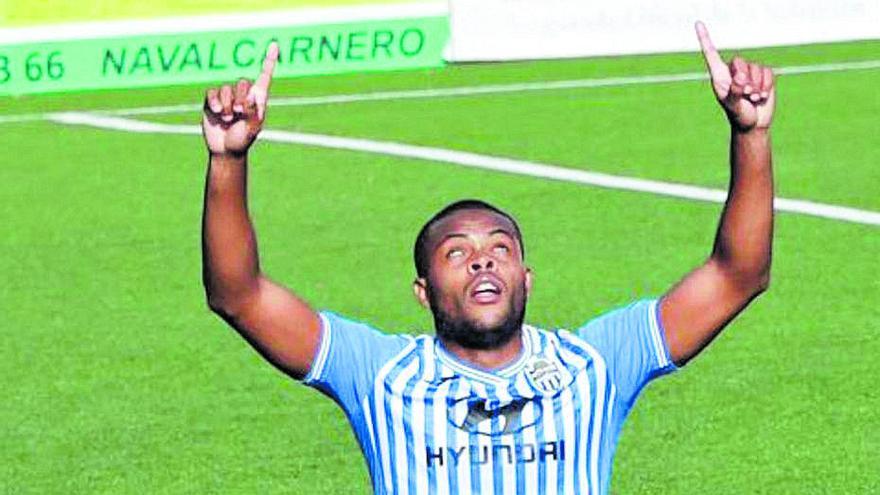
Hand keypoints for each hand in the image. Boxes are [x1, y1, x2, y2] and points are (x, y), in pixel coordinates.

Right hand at [202, 42, 278, 156]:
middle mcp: (243, 95)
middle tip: (239, 114)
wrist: (225, 150)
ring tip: (228, 119)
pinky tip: (218, 112)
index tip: (274, 45)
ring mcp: (227, 97)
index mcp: (257, 99)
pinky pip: (212, 93)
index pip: (264, 76)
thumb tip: (252, 96)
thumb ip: (253, 112)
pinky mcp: (212, 101)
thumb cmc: (242, 140)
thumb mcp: (252, 129)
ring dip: (227, 105)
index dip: (269, 60)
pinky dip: (215, 102)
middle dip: (240, 99)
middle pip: (242, 83)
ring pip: (226, 89)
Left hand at [696, 22, 774, 131]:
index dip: (705, 38)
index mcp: (719, 77)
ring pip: (756, 68)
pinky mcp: (763, 76)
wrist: (754, 124)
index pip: (711, 54)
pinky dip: (767, 86)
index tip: (697, 23)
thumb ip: (735, 92)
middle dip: (745, 79)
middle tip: (745, 94)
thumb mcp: (734, 106)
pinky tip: (762, 96)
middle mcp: (732, 72)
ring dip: (757, 86)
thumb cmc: (739, 116)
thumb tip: (739, 78)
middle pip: (739, 61)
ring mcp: (748, 73)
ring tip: (752, 98)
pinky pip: (768, 72)